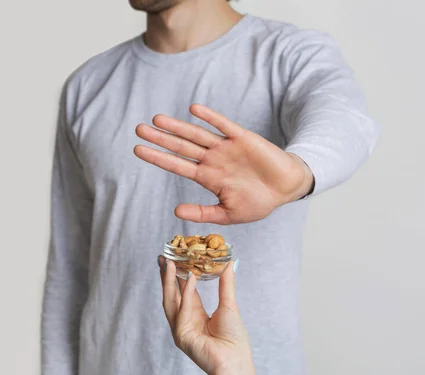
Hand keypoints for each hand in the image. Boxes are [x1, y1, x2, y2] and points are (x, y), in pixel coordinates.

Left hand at [135, 104, 313, 223]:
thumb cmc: (258, 203)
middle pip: (181, 146)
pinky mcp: (243, 138)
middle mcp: (213, 160)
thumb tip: (175, 210)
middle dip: (160, 138)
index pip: (177, 165)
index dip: (158, 157)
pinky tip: (193, 110)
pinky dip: (209, 117)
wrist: (286, 189)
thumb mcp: (228, 214)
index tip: (137, 150)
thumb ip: (203, 212)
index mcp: (208, 177)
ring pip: (197, 134)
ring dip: (177, 126)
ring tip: (156, 119)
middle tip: (138, 129)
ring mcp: (226, 148)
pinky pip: (223, 125)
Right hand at [158, 258, 250, 374]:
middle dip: (167, 276)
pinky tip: (191, 278)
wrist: (235, 360)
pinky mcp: (181, 335)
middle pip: (172, 295)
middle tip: (164, 257)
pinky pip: (183, 311)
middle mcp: (185, 321)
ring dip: (169, 282)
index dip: (178, 275)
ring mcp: (180, 329)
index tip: (174, 258)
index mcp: (195, 314)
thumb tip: (228, 262)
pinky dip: (186, 294)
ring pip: (171, 301)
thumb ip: (226, 283)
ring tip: (171, 263)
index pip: (183, 291)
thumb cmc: (234, 338)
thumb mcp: (228, 304)